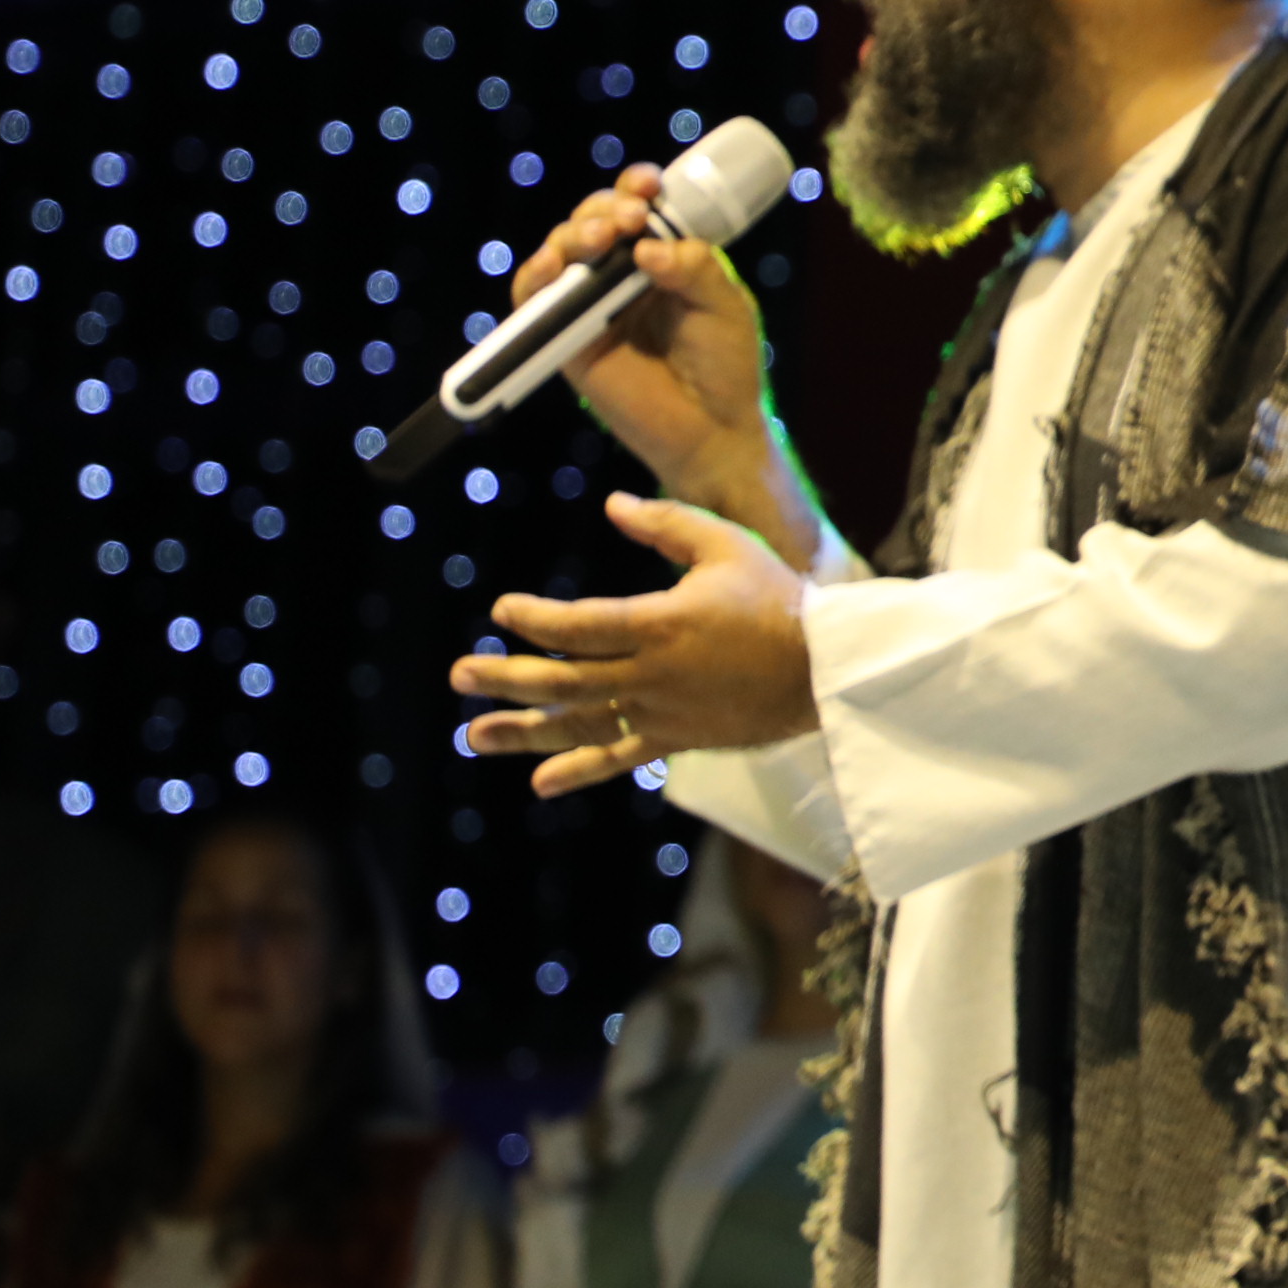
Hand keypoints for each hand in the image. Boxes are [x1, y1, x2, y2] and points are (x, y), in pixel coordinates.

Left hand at [453, 497, 817, 798]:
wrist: (828, 669)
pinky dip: (579, 771)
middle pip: (563, 681)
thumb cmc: (778, 598)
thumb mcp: (726, 545)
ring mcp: (663, 712)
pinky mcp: (679, 738)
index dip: (532, 620)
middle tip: (459, 675)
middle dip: (505, 678)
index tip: (501, 611)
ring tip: (474, 736)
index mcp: (661, 623)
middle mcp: (653, 674)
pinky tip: (540, 783)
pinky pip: (622, 758)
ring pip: (580, 724)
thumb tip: (612, 504)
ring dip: (523, 732)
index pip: (577, 626)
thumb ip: (666, 523)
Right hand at [509, 171, 801, 542]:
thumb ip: (694, 268)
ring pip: (562, 251)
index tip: (649, 185)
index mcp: (660, 258)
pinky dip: (536, 276)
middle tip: (631, 217)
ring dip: (574, 234)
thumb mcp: (724, 305)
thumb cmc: (725, 365)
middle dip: (605, 208)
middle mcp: (620, 276)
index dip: (634, 188)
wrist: (714, 428)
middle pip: (592, 221)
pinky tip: (554, 265)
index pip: (636, 209)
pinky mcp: (566, 339)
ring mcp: (590, 305)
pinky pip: (533, 300)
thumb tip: (646, 246)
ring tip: (603, 237)